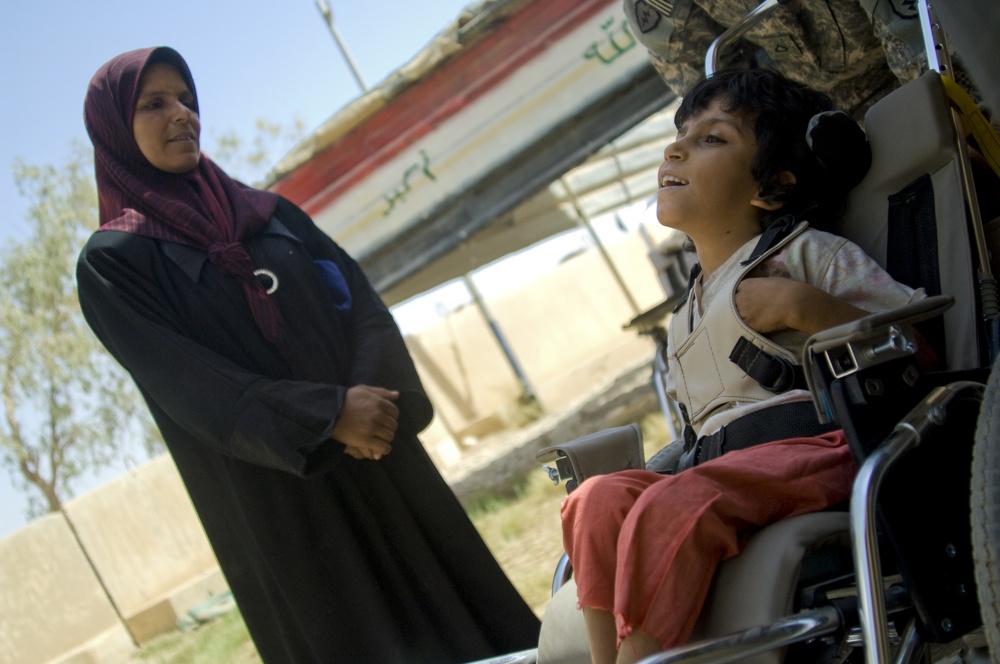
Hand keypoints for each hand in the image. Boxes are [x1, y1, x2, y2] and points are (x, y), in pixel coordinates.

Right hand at [332, 385, 399, 459]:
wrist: (330, 413)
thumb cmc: (346, 400)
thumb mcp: (363, 390)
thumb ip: (381, 392)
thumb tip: (396, 394)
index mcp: (379, 403)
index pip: (394, 412)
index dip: (391, 417)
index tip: (385, 420)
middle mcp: (378, 415)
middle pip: (393, 425)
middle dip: (388, 428)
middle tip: (381, 430)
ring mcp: (372, 428)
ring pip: (389, 436)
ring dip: (386, 438)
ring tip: (379, 438)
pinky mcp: (366, 440)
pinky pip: (383, 447)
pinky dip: (384, 449)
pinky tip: (379, 449)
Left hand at [736, 277, 868, 335]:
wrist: (794, 302)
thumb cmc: (787, 289)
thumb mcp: (770, 281)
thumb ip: (759, 286)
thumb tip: (759, 290)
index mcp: (746, 284)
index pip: (736, 291)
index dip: (741, 296)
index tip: (746, 301)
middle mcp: (741, 297)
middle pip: (733, 304)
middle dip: (738, 307)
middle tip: (747, 312)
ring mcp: (743, 311)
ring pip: (736, 316)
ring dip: (741, 318)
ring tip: (752, 321)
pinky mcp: (748, 323)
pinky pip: (743, 326)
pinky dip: (747, 327)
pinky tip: (755, 327)